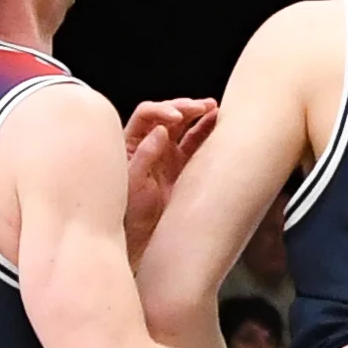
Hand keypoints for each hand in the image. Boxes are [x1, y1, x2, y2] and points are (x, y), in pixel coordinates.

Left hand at [123, 97, 216, 254]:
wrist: (145, 240)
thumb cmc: (130, 214)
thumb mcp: (133, 185)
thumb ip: (144, 156)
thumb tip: (159, 131)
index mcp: (132, 144)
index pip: (146, 115)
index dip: (162, 110)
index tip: (176, 117)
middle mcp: (151, 145)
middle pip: (168, 116)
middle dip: (185, 107)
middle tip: (201, 107)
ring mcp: (169, 154)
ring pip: (185, 125)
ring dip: (199, 114)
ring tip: (214, 108)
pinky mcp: (185, 166)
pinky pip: (197, 142)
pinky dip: (208, 130)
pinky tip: (217, 123)